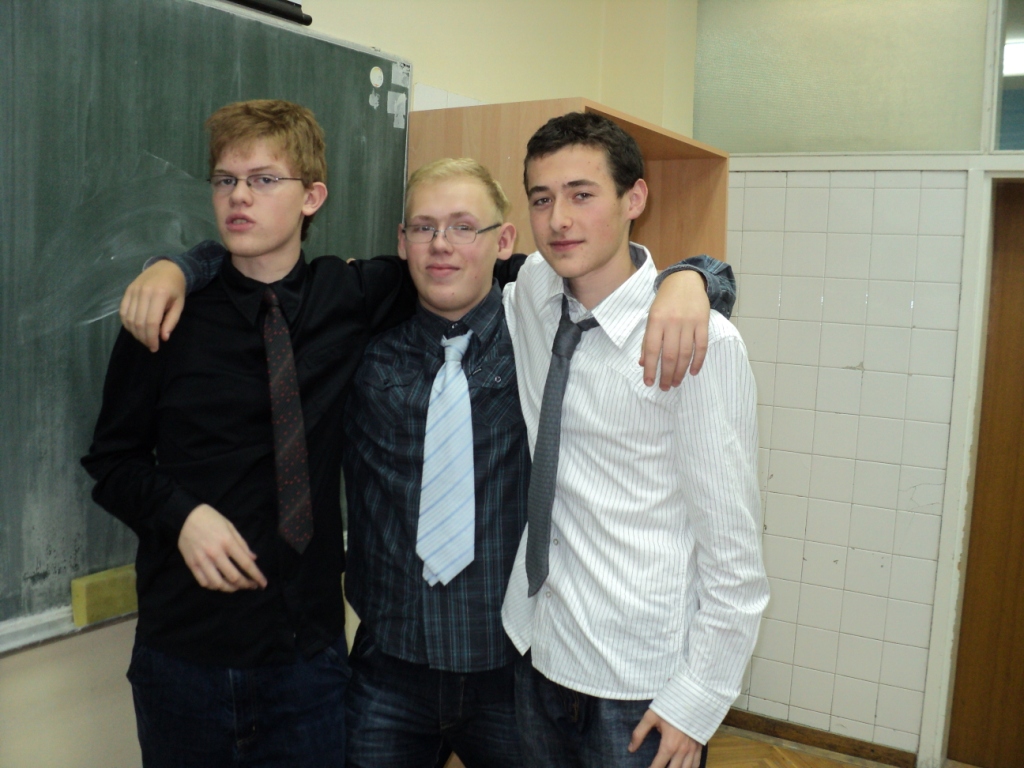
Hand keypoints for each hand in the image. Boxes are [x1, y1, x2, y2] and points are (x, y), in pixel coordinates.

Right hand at [119, 259, 186, 351]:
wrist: (167, 268)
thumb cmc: (176, 288)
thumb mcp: (179, 305)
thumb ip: (171, 321)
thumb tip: (163, 338)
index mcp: (159, 295)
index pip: (151, 322)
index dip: (151, 338)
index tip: (155, 348)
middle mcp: (144, 292)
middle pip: (138, 322)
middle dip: (143, 338)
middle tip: (150, 345)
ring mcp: (133, 291)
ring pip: (128, 318)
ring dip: (135, 333)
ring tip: (143, 338)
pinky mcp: (127, 291)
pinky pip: (122, 311)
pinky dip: (126, 323)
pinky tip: (134, 329)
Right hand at [177, 504, 266, 591]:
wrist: (185, 516)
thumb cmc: (211, 519)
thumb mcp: (230, 526)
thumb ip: (242, 544)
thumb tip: (253, 559)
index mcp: (227, 542)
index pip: (246, 564)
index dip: (256, 576)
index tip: (263, 584)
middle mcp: (215, 553)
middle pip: (233, 577)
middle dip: (245, 585)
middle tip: (250, 585)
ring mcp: (202, 560)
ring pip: (218, 583)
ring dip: (230, 589)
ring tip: (236, 587)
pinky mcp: (191, 564)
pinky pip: (203, 582)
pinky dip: (213, 586)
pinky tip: (219, 584)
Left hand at [629, 709, 702, 767]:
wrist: (691, 697)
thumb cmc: (669, 706)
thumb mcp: (650, 717)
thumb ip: (639, 733)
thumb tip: (631, 749)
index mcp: (669, 745)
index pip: (658, 766)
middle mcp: (682, 751)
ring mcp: (692, 749)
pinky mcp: (699, 745)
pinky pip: (696, 763)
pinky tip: (684, 767)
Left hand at [640, 270, 709, 388]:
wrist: (685, 280)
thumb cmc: (665, 301)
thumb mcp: (651, 316)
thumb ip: (647, 339)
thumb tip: (643, 363)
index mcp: (656, 320)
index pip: (651, 349)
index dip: (650, 369)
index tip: (649, 383)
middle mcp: (672, 322)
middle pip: (669, 355)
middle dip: (666, 375)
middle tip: (665, 387)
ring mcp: (689, 322)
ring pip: (685, 353)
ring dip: (680, 372)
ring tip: (675, 383)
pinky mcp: (703, 322)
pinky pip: (701, 346)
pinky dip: (698, 361)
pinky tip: (693, 372)